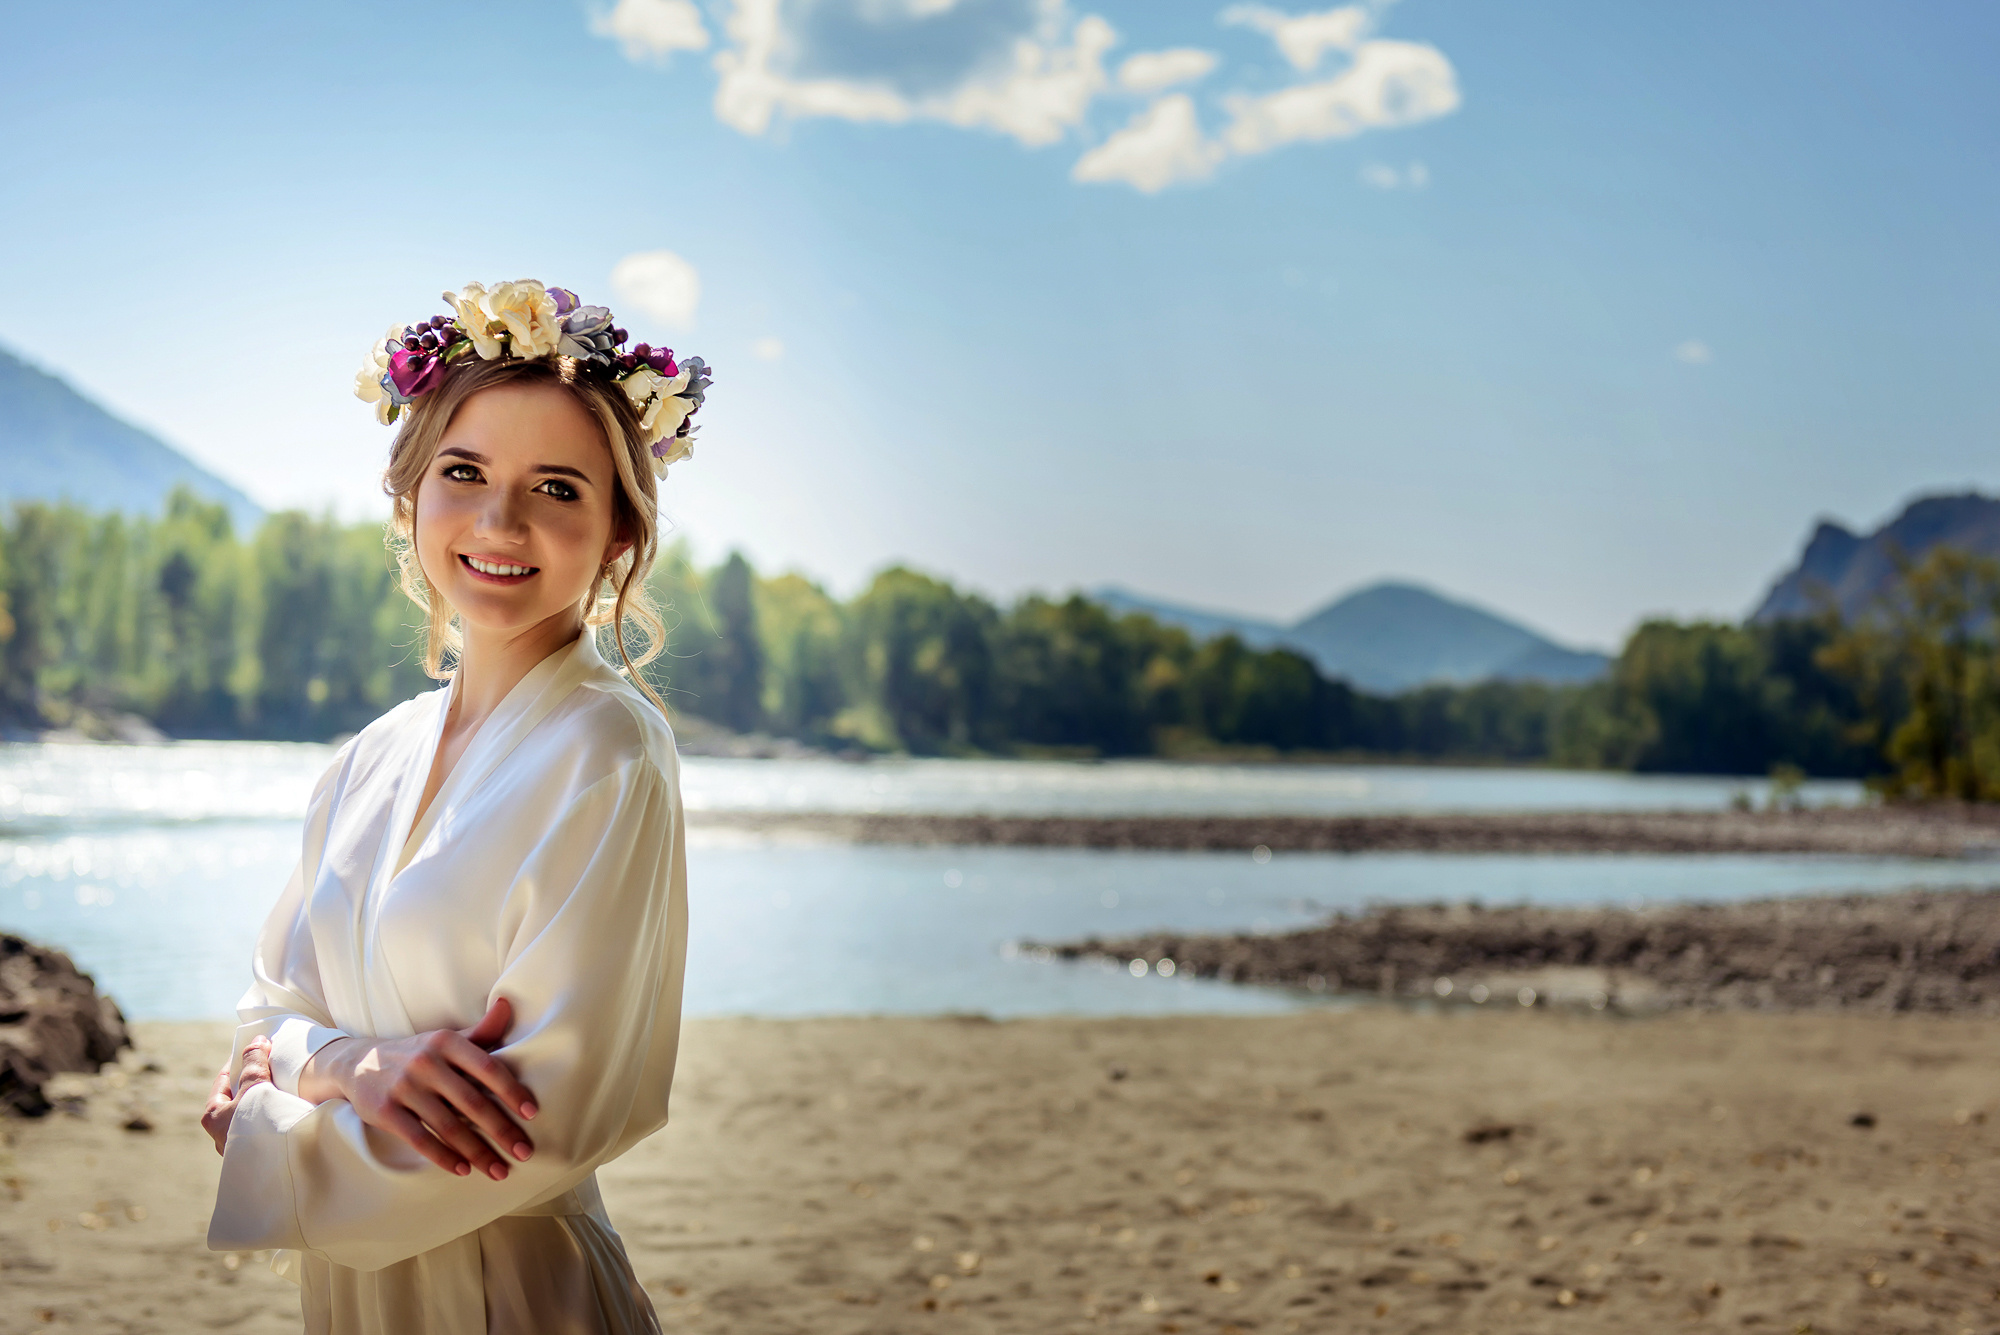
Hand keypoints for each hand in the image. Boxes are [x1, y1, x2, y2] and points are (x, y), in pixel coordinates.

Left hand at [200, 1036, 272, 1155]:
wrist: (278, 1164)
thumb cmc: (259, 1125)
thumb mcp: (255, 1086)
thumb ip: (254, 1062)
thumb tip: (256, 1042)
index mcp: (213, 1116)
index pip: (223, 1080)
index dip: (239, 1061)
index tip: (255, 1048)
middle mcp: (223, 1134)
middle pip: (237, 1097)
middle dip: (254, 1080)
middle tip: (272, 1064)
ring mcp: (240, 1146)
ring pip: (250, 1114)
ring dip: (264, 1100)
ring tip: (283, 1085)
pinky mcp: (258, 1156)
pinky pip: (262, 1127)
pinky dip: (271, 1115)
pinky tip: (287, 1109)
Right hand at [299, 997, 537, 1180]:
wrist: (356, 1062)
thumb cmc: (417, 1053)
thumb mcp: (445, 1039)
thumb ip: (480, 1031)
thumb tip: (509, 1004)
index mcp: (446, 1042)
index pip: (487, 1067)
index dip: (511, 1090)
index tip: (532, 1113)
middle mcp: (426, 1062)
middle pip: (472, 1102)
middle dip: (501, 1130)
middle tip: (524, 1152)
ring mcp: (404, 1087)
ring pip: (448, 1126)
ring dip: (477, 1152)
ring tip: (498, 1170)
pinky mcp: (385, 1111)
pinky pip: (420, 1139)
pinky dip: (444, 1157)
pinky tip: (463, 1170)